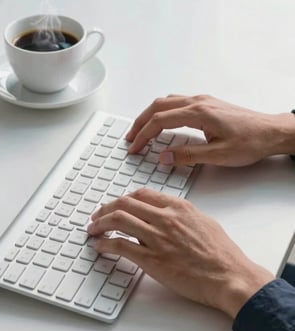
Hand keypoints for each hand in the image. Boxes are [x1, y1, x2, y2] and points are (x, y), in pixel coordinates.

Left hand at [87, 188, 273, 317]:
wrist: (230, 277)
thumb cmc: (221, 253)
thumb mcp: (202, 222)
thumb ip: (180, 216)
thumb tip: (163, 216)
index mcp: (178, 207)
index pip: (141, 194)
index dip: (123, 198)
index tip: (116, 205)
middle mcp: (165, 218)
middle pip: (125, 203)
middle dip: (106, 208)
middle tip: (97, 216)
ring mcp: (157, 238)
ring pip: (118, 220)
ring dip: (100, 224)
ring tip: (93, 229)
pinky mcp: (151, 259)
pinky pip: (120, 246)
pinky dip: (104, 244)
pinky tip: (99, 246)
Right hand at [126, 94, 294, 166]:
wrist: (271, 132)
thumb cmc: (250, 141)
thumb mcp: (218, 155)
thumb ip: (187, 156)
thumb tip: (163, 157)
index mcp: (198, 113)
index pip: (160, 121)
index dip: (143, 135)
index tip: (134, 147)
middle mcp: (198, 102)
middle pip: (157, 106)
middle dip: (139, 122)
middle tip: (130, 138)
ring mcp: (202, 100)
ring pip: (165, 101)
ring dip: (149, 115)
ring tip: (140, 130)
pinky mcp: (206, 104)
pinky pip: (175, 102)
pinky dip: (162, 111)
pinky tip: (161, 122)